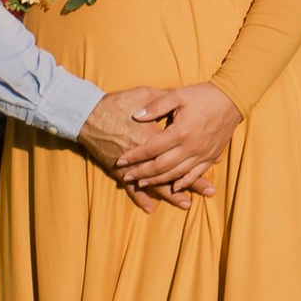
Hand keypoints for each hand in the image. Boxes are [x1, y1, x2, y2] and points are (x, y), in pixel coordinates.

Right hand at [77, 86, 207, 213]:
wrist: (86, 115)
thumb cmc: (116, 103)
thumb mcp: (144, 93)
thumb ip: (164, 101)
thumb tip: (184, 104)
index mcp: (154, 136)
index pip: (181, 150)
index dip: (198, 158)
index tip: (214, 164)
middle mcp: (145, 155)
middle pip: (172, 172)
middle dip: (191, 183)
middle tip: (207, 193)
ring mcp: (131, 165)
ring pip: (154, 184)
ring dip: (170, 195)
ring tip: (186, 204)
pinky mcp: (118, 169)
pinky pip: (131, 187)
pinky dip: (140, 197)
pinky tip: (149, 207)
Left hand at [112, 83, 241, 195]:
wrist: (233, 99)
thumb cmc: (203, 95)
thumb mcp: (178, 94)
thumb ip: (156, 106)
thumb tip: (136, 116)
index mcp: (180, 131)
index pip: (151, 148)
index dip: (134, 156)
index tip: (120, 160)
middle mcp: (190, 147)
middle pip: (161, 166)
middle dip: (142, 172)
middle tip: (127, 177)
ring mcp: (202, 154)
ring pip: (176, 173)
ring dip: (158, 180)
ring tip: (143, 182)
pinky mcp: (211, 156)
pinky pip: (196, 174)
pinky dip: (184, 182)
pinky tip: (174, 187)